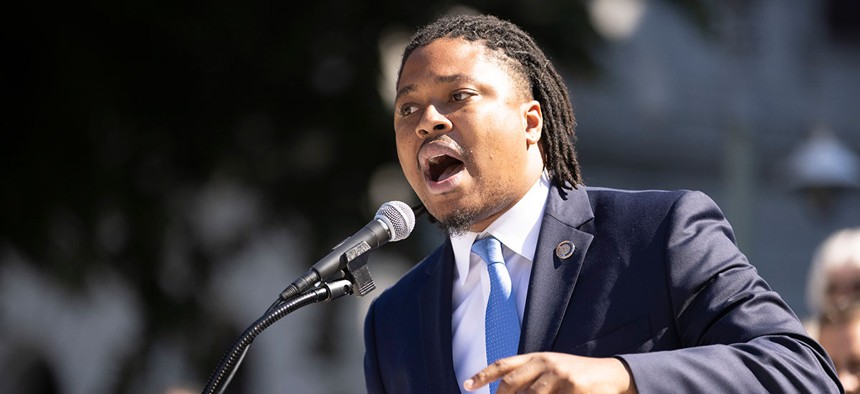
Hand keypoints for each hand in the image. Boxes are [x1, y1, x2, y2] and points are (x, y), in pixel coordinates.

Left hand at [463, 352, 636, 393]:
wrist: (611, 374)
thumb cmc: (576, 375)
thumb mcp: (551, 369)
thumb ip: (529, 377)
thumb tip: (504, 391)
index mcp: (537, 357)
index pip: (504, 364)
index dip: (483, 375)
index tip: (467, 386)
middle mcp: (545, 363)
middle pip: (512, 382)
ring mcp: (560, 375)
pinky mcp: (574, 388)